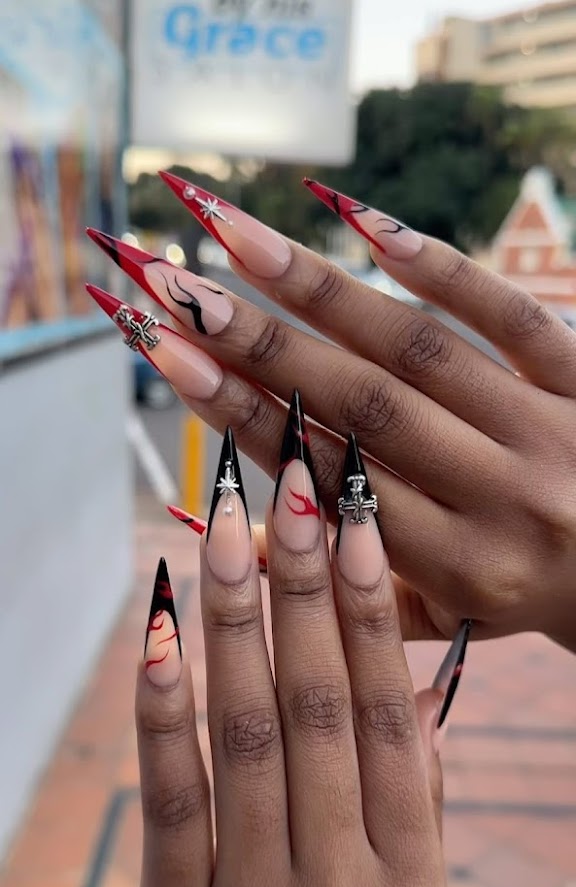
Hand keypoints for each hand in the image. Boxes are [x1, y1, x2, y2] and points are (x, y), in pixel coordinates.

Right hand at [87, 178, 575, 649]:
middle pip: (361, 407)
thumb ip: (352, 591)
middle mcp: (502, 498)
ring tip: (237, 235)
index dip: (241, 416)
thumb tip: (247, 538)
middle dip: (257, 344)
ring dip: (321, 290)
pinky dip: (439, 266)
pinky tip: (365, 222)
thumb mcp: (447, 619)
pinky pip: (511, 314)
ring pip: (419, 352)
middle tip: (174, 288)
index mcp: (460, 568)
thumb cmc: (529, 594)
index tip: (169, 358)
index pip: (330, 479)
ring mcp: (548, 430)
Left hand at [134, 419, 445, 886]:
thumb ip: (411, 792)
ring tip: (222, 532)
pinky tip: (160, 634)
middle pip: (319, 706)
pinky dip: (164, 711)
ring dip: (232, 622)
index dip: (370, 609)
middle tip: (287, 493)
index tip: (350, 523)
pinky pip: (171, 799)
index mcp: (413, 873)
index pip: (390, 713)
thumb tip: (411, 677)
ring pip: (245, 734)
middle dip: (301, 586)